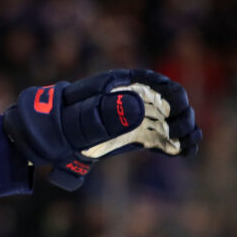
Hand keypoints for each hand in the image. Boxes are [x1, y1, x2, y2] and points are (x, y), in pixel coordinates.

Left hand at [2, 69, 201, 190]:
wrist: (50, 136)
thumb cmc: (61, 121)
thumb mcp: (79, 117)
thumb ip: (103, 113)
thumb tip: (136, 108)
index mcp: (123, 84)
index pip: (158, 84)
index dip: (173, 95)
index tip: (175, 110)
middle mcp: (136, 99)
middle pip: (173, 101)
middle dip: (183, 115)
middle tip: (176, 133)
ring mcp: (139, 118)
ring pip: (174, 119)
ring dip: (186, 129)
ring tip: (185, 144)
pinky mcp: (140, 137)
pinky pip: (166, 138)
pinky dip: (179, 144)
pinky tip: (185, 152)